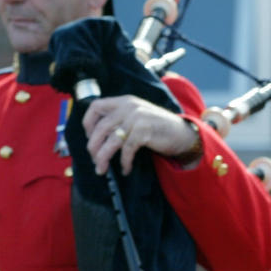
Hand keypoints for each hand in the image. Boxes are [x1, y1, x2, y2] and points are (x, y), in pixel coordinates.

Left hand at [82, 95, 200, 174]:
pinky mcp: (145, 130)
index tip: (89, 138)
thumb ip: (116, 121)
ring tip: (101, 169)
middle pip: (100, 128)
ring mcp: (137, 117)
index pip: (95, 107)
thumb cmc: (154, 128)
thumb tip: (93, 139)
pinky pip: (127, 149)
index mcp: (123, 101)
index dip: (88, 123)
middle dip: (93, 147)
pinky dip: (124, 162)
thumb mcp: (134, 117)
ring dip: (103, 158)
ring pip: (111, 141)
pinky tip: (125, 169)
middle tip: (94, 160)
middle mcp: (129, 107)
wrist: (182, 133)